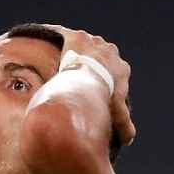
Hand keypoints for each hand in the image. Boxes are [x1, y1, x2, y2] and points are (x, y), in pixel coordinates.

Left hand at [43, 25, 135, 146]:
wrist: (89, 79)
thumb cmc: (105, 96)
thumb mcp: (117, 113)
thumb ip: (124, 125)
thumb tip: (129, 140)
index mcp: (121, 67)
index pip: (115, 71)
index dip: (105, 79)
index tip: (96, 87)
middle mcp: (109, 50)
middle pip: (100, 56)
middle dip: (91, 63)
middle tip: (78, 76)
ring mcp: (92, 41)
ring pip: (84, 44)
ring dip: (76, 50)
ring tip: (64, 59)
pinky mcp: (75, 36)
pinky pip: (61, 33)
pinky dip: (54, 34)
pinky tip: (44, 37)